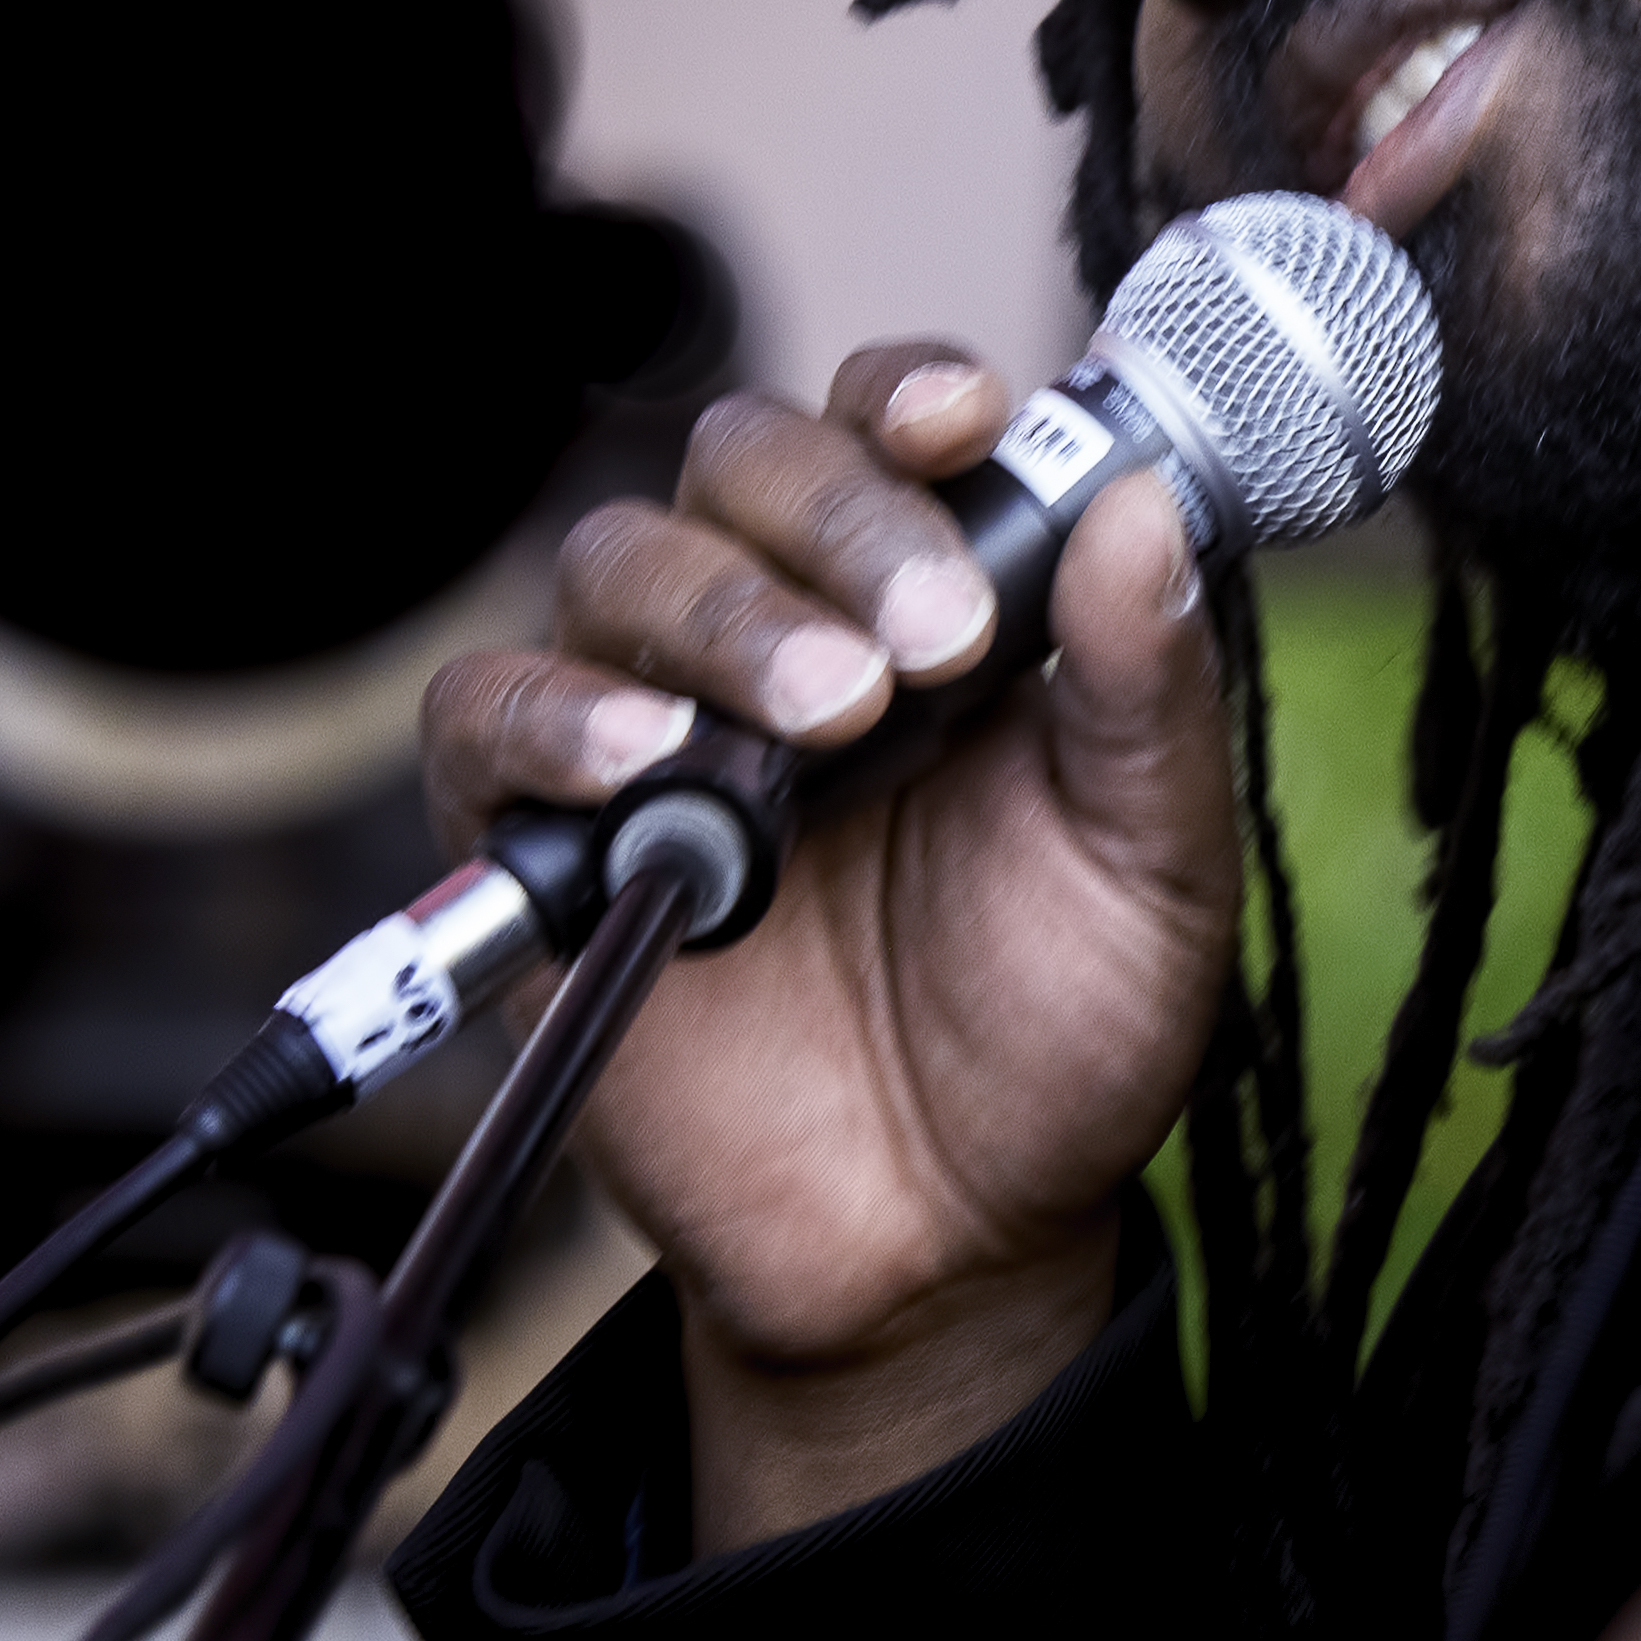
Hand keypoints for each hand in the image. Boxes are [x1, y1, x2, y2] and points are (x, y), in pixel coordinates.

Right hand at [419, 345, 1234, 1540]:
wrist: (952, 1241)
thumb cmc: (1058, 1035)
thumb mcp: (1152, 867)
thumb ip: (1144, 692)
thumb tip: (1141, 505)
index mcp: (935, 606)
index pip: (889, 429)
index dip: (909, 399)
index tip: (964, 426)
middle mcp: (787, 632)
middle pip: (745, 460)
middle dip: (836, 520)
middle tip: (925, 649)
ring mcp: (659, 725)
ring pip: (621, 561)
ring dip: (722, 613)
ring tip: (826, 722)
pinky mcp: (551, 841)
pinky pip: (488, 715)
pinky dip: (552, 716)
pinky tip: (649, 762)